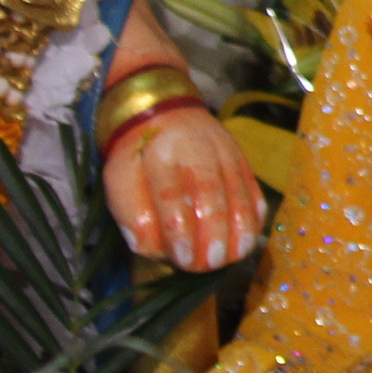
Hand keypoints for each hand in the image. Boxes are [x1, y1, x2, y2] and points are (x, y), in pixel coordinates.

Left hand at [103, 104, 263, 271]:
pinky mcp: (243, 161)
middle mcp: (199, 150)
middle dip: (214, 233)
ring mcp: (227, 153)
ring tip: (233, 257)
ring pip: (239, 192)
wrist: (163, 108)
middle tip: (210, 264)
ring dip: (239, 230)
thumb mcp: (117, 175)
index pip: (173, 194)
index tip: (182, 258)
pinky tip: (247, 239)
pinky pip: (254, 190)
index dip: (179, 229)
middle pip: (213, 194)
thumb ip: (129, 211)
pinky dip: (254, 217)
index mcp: (161, 153)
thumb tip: (150, 247)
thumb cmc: (136, 151)